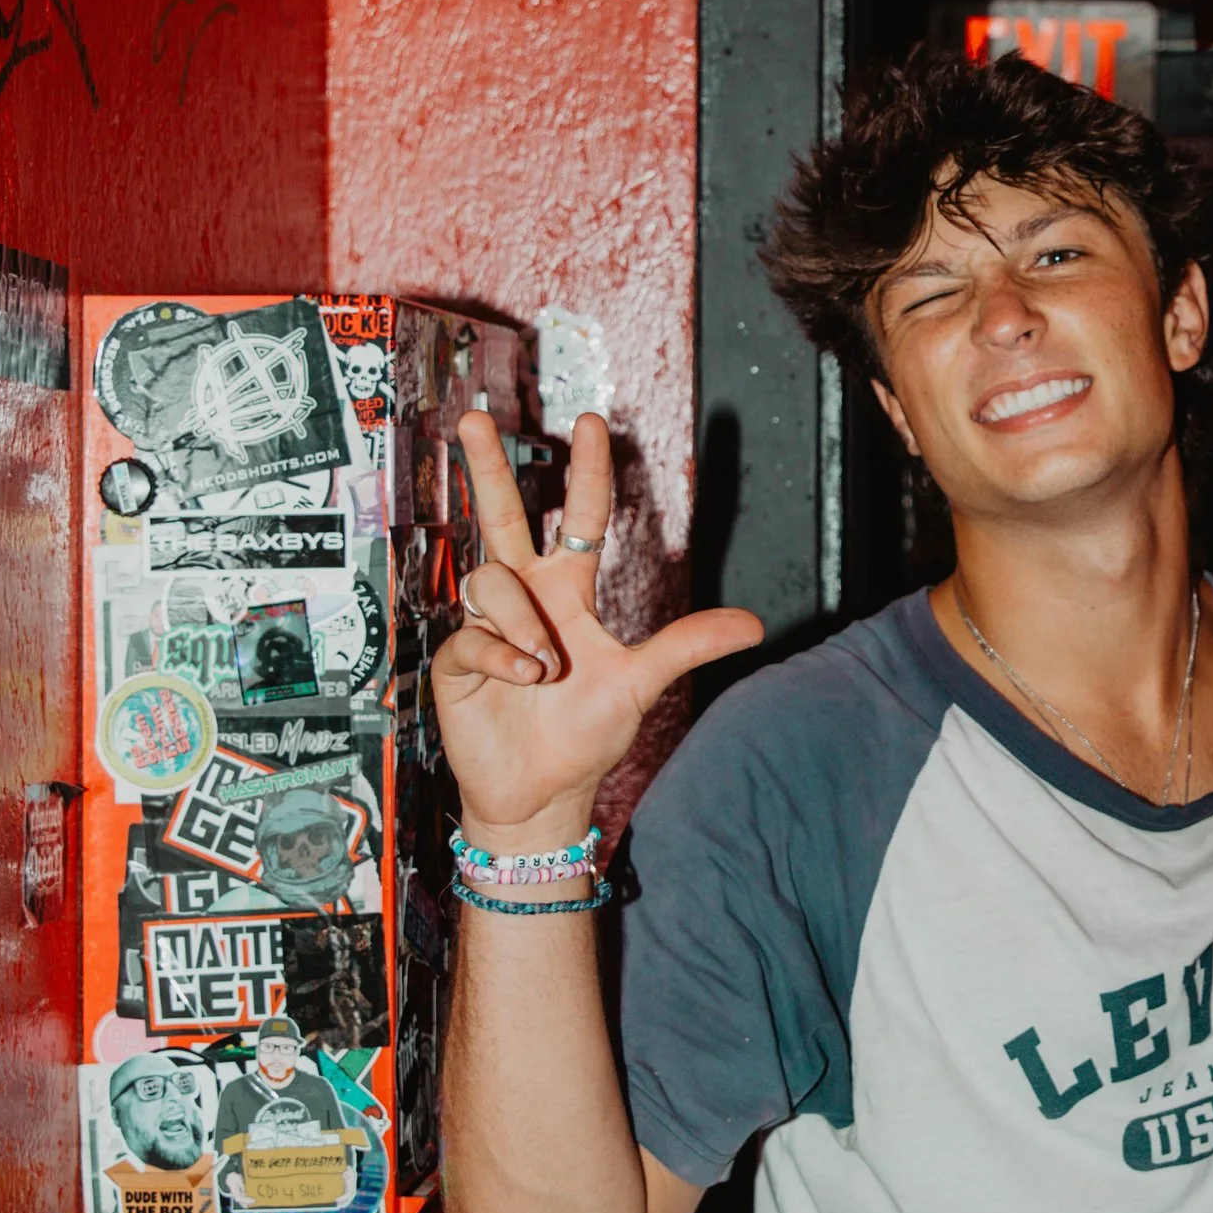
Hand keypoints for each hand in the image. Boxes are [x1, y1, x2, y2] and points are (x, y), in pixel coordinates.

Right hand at [435, 412, 761, 842]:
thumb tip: (755, 625)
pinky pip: (473, 634)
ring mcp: (487, 624)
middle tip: (476, 419)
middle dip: (486, 468)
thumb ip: (688, 646)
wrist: (541, 793)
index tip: (593, 422)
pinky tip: (524, 678)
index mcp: (568, 592)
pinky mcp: (457, 659)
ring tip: (545, 666)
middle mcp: (526, 597)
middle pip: (501, 517)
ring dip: (523, 622)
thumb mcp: (640, 683)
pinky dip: (502, 653)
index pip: (578, 518)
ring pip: (492, 580)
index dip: (586, 472)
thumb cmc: (586, 735)